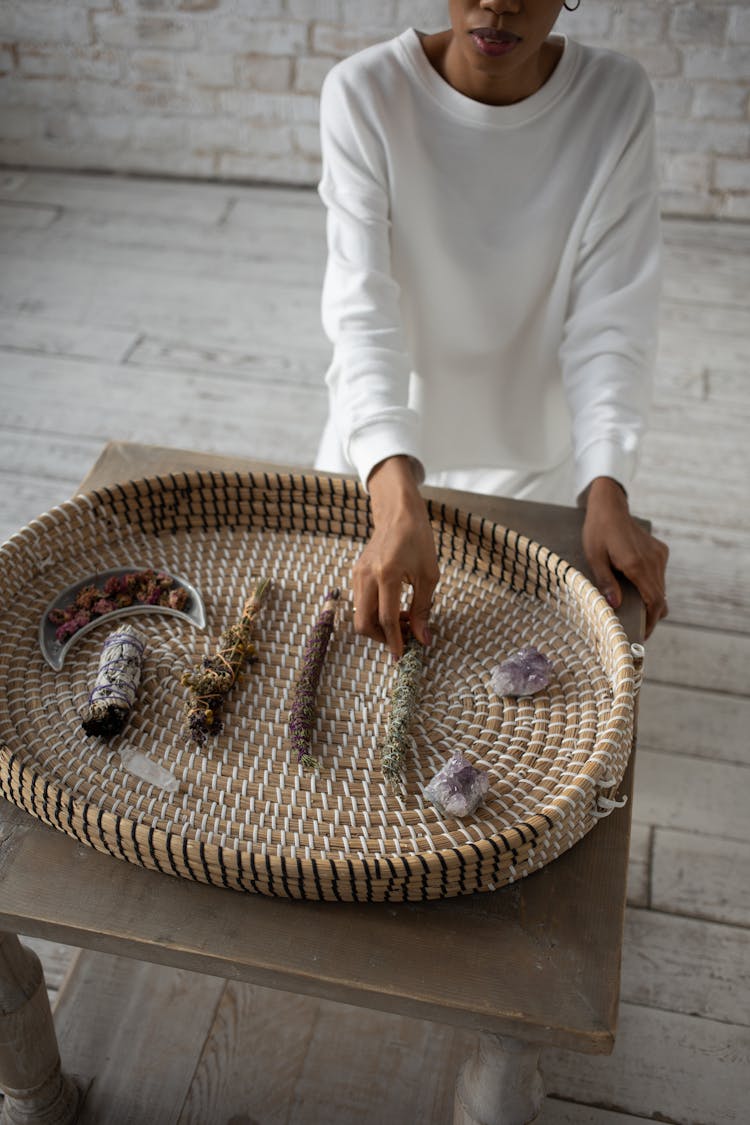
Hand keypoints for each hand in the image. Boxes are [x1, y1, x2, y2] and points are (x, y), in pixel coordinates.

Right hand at [353, 456, 439, 657]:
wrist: (398, 513)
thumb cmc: (418, 540)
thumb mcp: (429, 575)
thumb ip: (423, 608)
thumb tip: (422, 638)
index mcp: (388, 573)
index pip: (386, 618)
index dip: (395, 641)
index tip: (403, 656)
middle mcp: (367, 575)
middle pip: (364, 623)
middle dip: (382, 638)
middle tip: (403, 639)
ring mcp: (357, 574)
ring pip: (360, 615)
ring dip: (379, 626)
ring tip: (403, 621)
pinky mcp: (355, 573)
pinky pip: (361, 603)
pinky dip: (375, 613)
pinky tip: (394, 608)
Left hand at [582, 476, 668, 638]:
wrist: (610, 506)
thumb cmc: (597, 531)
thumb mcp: (594, 557)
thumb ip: (605, 582)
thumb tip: (614, 605)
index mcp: (637, 564)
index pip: (654, 601)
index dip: (650, 621)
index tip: (642, 635)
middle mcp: (653, 560)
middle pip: (661, 598)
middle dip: (651, 616)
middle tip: (636, 629)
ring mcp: (659, 555)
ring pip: (661, 588)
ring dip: (651, 601)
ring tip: (634, 612)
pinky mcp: (660, 550)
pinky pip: (659, 576)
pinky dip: (651, 587)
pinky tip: (635, 589)